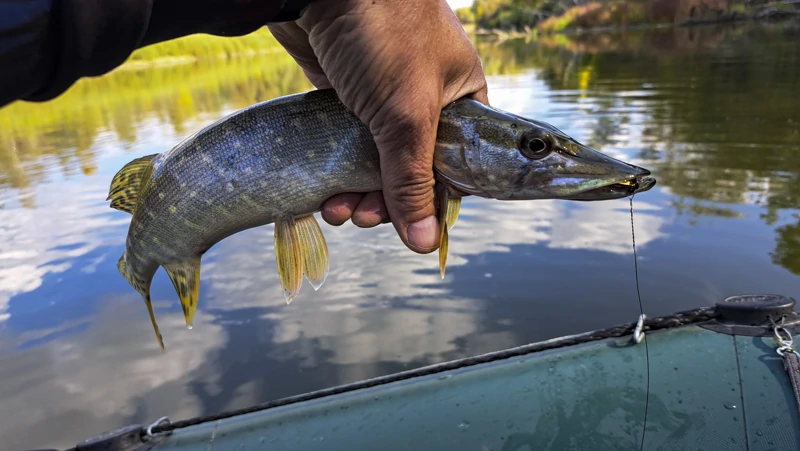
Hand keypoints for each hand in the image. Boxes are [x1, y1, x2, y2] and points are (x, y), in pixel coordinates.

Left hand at [269, 0, 487, 253]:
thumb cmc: (383, 34)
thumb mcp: (407, 114)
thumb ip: (413, 181)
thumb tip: (426, 244)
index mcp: (460, 99)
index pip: (459, 166)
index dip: (435, 201)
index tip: (411, 228)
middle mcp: (424, 102)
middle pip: (412, 171)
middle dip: (387, 202)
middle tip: (363, 216)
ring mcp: (382, 100)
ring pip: (375, 163)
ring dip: (357, 194)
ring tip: (337, 209)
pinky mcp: (344, 98)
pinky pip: (345, 147)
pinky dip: (336, 172)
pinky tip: (323, 193)